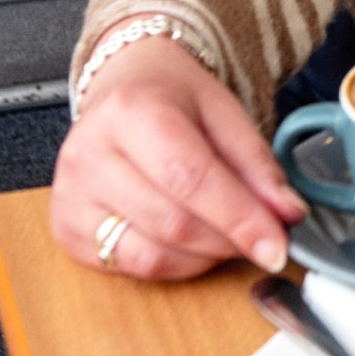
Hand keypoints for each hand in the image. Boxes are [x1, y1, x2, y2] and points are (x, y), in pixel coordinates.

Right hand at [51, 37, 307, 280]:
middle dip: (228, 240)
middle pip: (171, 221)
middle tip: (264, 239)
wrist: (124, 88)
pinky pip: (130, 267)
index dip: (240, 218)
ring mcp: (71, 195)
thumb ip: (258, 164)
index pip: (191, 177)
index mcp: (130, 110)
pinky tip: (194, 244)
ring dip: (205, 256)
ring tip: (229, 235)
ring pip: (150, 254)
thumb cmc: (173, 99)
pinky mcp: (67, 229)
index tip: (278, 244)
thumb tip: (287, 214)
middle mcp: (89, 154)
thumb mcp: (225, 112)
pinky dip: (174, 265)